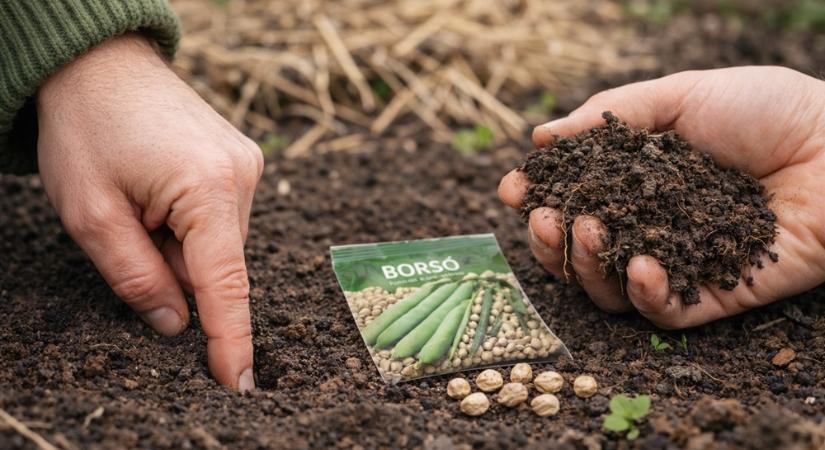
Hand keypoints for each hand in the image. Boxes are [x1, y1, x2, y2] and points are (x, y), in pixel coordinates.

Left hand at [36, 34, 262, 389]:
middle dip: (173, 265)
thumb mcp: (91, 214)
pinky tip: (160, 189)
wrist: (101, 63)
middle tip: (130, 224)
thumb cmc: (87, 128)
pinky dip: (189, 222)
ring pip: (217, 243)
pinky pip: (220, 218)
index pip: (225, 285)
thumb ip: (135, 277)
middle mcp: (242, 177)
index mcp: (208, 190)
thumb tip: (174, 325)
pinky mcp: (241, 161)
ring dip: (180, 242)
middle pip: (216, 264)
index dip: (230, 339)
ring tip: (143, 198)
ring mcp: (247, 165)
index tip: (237, 382)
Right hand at [499, 66, 824, 328]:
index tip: (513, 190)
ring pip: (608, 290)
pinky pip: (664, 313)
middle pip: (579, 253)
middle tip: (540, 218)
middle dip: (548, 240)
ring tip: (591, 232)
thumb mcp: (681, 95)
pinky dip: (644, 294)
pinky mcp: (713, 295)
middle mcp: (649, 227)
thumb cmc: (768, 111)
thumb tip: (542, 137)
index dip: (537, 199)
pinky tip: (641, 266)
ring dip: (586, 267)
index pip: (573, 201)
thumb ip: (610, 115)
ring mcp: (679, 263)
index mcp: (636, 184)